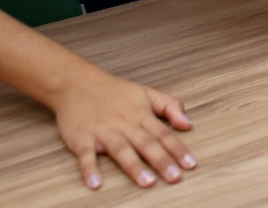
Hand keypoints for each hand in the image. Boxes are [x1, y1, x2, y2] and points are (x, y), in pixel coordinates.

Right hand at [49, 70, 194, 190]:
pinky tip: (95, 183)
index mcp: (141, 115)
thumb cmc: (114, 92)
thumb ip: (170, 106)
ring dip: (134, 166)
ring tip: (147, 182)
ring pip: (121, 150)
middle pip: (146, 143)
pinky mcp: (82, 138)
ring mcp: (103, 131)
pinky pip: (86, 155)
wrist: (76, 83)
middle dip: (161, 160)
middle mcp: (124, 124)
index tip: (191, 164)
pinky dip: (90, 169)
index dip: (178, 149)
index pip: (164, 134)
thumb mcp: (146, 93)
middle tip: (175, 177)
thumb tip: (189, 123)